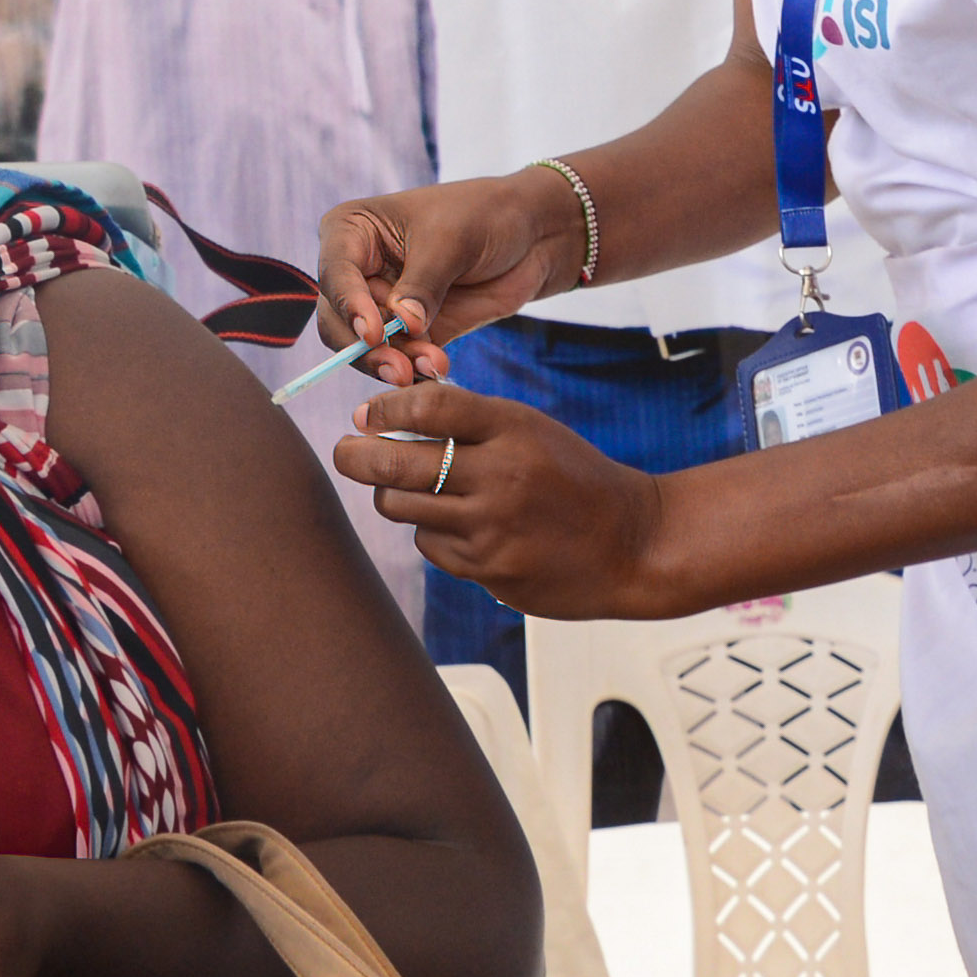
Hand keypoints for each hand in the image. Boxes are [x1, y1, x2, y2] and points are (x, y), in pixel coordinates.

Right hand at [315, 175, 581, 380]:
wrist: (531, 234)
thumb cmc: (485, 215)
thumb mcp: (452, 240)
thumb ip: (423, 283)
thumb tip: (403, 323)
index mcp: (352, 231)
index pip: (335, 274)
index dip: (349, 306)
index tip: (373, 333)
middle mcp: (357, 271)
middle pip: (338, 321)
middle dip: (366, 349)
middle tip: (398, 369)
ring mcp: (381, 304)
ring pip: (365, 349)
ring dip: (395, 363)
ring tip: (434, 365)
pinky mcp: (409, 332)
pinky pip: (398, 359)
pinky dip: (414, 369)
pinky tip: (438, 368)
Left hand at [332, 382, 675, 618]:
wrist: (631, 542)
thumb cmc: (572, 477)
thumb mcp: (531, 430)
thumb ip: (469, 421)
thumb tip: (389, 413)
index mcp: (514, 427)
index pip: (429, 408)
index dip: (384, 409)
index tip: (365, 414)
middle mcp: (501, 475)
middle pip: (397, 463)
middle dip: (356, 455)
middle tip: (345, 451)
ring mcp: (493, 527)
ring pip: (402, 507)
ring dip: (390, 495)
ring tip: (400, 487)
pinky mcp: (489, 569)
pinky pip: (429, 545)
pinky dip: (430, 530)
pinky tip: (454, 524)